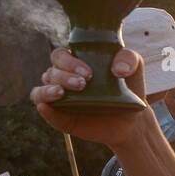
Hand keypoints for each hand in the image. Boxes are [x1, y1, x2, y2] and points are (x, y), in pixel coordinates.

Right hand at [31, 47, 150, 145]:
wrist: (133, 119)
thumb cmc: (128, 88)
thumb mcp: (134, 68)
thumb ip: (129, 59)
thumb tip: (118, 69)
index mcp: (75, 63)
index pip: (60, 56)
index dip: (69, 62)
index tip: (89, 72)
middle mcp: (63, 79)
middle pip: (51, 72)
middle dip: (64, 76)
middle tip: (83, 84)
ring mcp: (60, 99)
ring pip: (40, 91)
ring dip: (48, 90)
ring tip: (62, 94)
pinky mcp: (61, 118)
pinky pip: (45, 111)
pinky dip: (44, 109)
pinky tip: (47, 107)